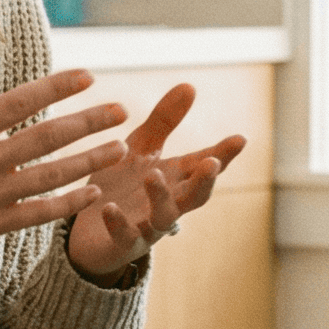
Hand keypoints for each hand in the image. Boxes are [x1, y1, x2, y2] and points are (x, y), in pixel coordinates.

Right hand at [0, 28, 131, 266]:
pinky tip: (94, 192)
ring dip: (89, 162)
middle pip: (45, 139)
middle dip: (87, 123)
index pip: (17, 103)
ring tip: (122, 148)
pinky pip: (37, 215)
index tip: (87, 76)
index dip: (55, 88)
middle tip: (122, 110)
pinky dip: (67, 204)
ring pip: (50, 177)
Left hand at [66, 82, 249, 284]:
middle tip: (212, 162)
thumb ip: (164, 121)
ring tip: (153, 175)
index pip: (203, 165)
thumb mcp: (141, 147)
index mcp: (175, 178)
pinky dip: (118, 223)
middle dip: (204, 180)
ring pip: (164, 217)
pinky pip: (123, 236)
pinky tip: (108, 207)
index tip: (240, 139)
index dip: (223, 154)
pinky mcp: (120, 244)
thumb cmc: (122, 184)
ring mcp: (147, 226)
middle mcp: (168, 203)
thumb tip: (190, 85)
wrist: (87, 229)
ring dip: (161, 197)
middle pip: (195, 196)